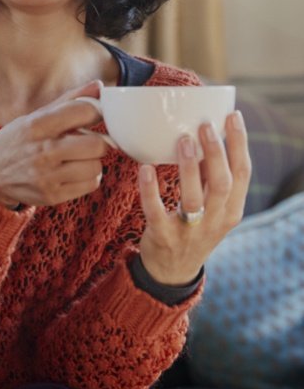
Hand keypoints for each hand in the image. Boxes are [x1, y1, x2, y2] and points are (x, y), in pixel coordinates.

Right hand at [0, 81, 108, 207]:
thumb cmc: (16, 141)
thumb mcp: (35, 117)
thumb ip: (69, 101)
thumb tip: (99, 86)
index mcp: (37, 125)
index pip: (84, 112)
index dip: (96, 112)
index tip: (94, 115)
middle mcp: (42, 151)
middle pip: (97, 145)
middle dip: (97, 141)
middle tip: (87, 141)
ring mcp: (47, 177)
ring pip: (96, 166)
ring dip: (91, 161)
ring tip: (77, 158)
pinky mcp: (52, 196)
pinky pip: (91, 184)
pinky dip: (88, 177)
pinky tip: (74, 172)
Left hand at [137, 111, 251, 284]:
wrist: (171, 272)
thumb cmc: (192, 227)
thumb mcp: (211, 206)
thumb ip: (208, 176)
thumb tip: (204, 134)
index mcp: (231, 208)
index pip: (243, 173)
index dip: (240, 144)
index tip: (233, 116)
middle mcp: (215, 220)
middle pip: (222, 183)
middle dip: (216, 153)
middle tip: (205, 125)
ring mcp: (190, 231)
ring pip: (194, 198)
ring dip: (189, 168)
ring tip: (182, 140)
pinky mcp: (163, 236)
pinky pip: (156, 211)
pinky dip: (150, 189)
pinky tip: (145, 168)